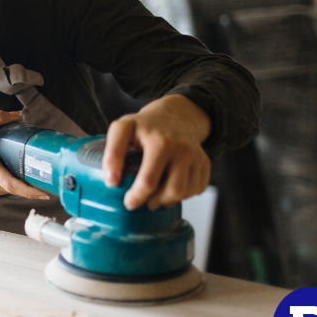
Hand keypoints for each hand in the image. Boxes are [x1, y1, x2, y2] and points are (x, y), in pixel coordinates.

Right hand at [0, 110, 50, 211]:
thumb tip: (18, 115)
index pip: (11, 184)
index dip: (30, 191)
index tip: (45, 193)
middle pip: (20, 187)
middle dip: (38, 183)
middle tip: (55, 175)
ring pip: (17, 187)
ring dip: (30, 181)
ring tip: (43, 169)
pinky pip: (12, 187)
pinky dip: (21, 180)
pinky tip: (27, 170)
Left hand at [102, 94, 211, 210]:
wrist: (176, 114)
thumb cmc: (145, 125)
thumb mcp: (123, 129)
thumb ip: (113, 152)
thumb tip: (112, 181)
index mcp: (160, 142)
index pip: (148, 180)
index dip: (137, 196)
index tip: (128, 202)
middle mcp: (182, 149)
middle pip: (171, 191)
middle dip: (152, 202)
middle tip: (138, 201)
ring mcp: (195, 156)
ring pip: (183, 193)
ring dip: (166, 200)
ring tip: (153, 196)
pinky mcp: (204, 163)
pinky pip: (196, 190)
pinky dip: (182, 195)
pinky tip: (168, 187)